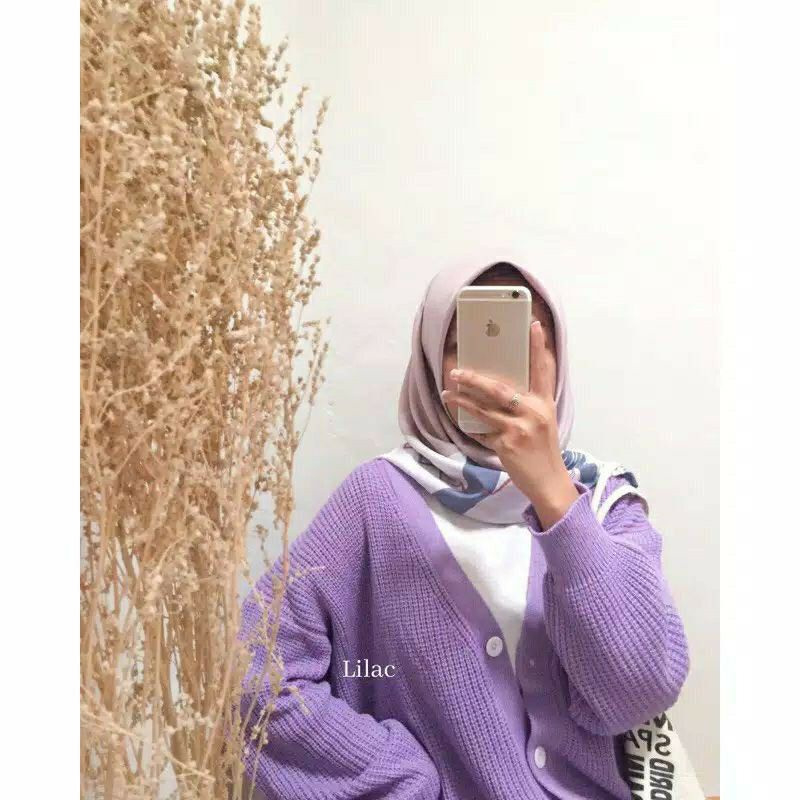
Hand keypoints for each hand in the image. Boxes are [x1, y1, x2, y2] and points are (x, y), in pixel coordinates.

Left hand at [440, 320, 578, 527]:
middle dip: (475, 378)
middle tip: (457, 371)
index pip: (543, 370)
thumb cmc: (544, 450)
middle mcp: (532, 413)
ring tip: (447, 392)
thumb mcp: (544, 421)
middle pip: (498, 389)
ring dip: (462, 400)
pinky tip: (461, 420)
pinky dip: (470, 426)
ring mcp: (518, 429)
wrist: (548, 481)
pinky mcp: (505, 444)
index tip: (534, 326)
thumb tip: (504, 388)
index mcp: (544, 404)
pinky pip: (481, 431)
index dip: (538, 347)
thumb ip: (529, 403)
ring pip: (483, 409)